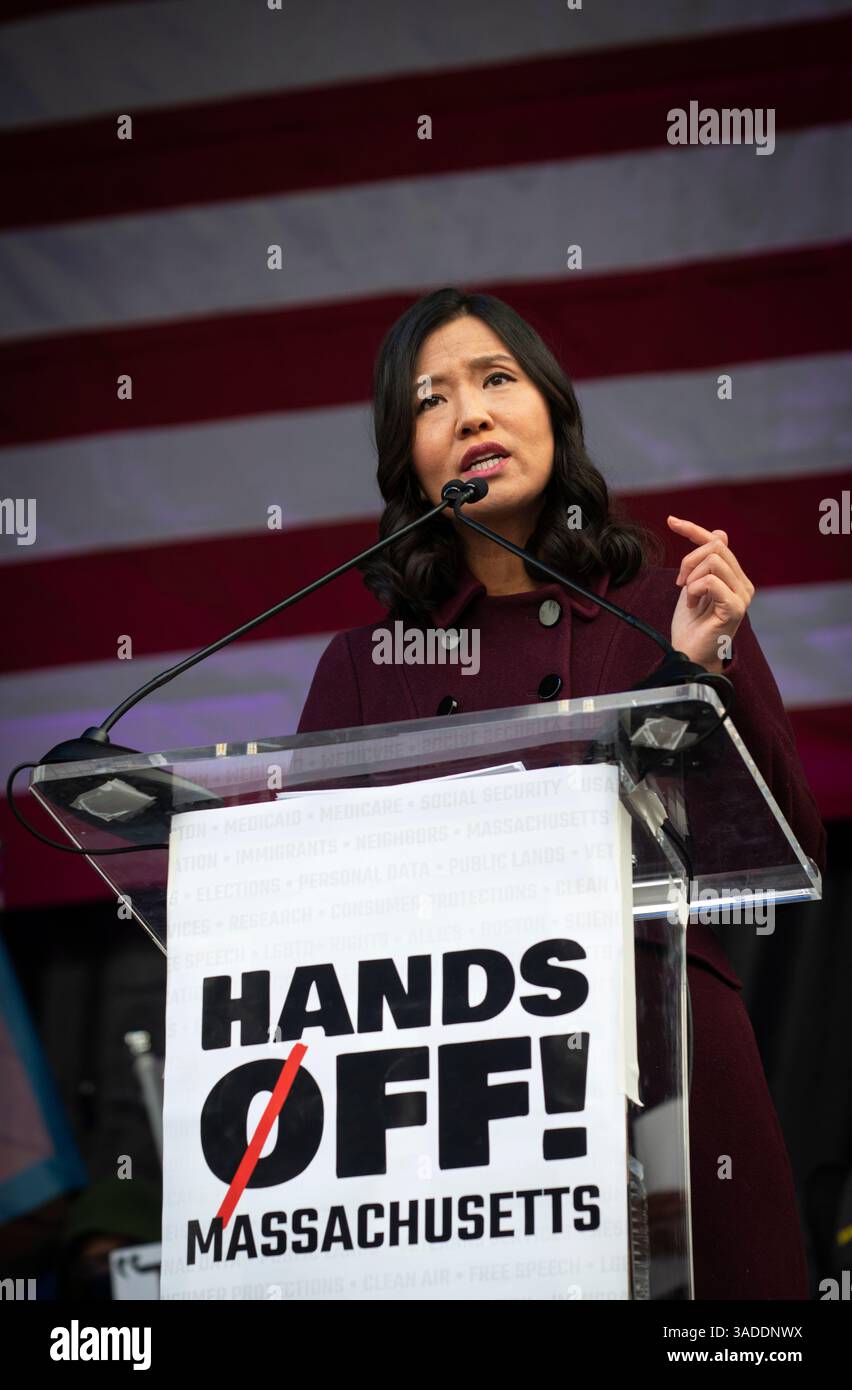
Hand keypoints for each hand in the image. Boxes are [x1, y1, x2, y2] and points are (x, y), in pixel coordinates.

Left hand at [667, 516, 754, 671]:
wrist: (689, 655)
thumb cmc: (691, 626)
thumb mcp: (693, 587)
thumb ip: (703, 564)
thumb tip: (720, 533)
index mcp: (734, 577)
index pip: (718, 541)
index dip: (693, 529)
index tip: (671, 521)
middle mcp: (743, 583)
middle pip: (716, 546)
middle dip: (689, 560)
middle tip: (680, 583)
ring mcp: (742, 595)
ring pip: (713, 560)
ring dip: (692, 577)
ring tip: (689, 598)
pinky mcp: (736, 607)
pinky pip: (711, 581)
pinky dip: (695, 589)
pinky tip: (692, 605)